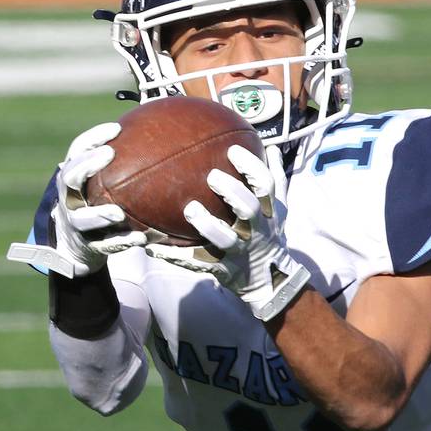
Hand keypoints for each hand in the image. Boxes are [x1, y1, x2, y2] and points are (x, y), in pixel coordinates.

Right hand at [6, 123, 145, 277]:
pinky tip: (141, 238)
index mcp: (72, 180)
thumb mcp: (98, 185)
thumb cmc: (95, 206)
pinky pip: (105, 245)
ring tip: (119, 213)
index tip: (116, 128)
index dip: (92, 138)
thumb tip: (155, 133)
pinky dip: (122, 242)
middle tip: (109, 154)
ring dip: (101, 214)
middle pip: (70, 178)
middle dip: (88, 164)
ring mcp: (76, 224)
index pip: (76, 152)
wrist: (76, 246)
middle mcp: (69, 199)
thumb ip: (118, 166)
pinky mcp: (89, 246)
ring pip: (83, 219)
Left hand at [147, 145, 310, 320]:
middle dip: (232, 192)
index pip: (265, 185)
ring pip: (224, 238)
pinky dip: (174, 256)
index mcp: (268, 213)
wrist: (271, 282)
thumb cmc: (270, 237)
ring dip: (207, 225)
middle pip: (249, 209)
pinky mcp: (222, 269)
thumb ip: (274, 181)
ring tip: (189, 209)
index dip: (251, 167)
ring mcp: (239, 252)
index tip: (233, 150)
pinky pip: (195, 262)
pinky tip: (152, 247)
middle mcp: (255, 231)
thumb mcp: (279, 211)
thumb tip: (269, 149)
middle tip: (212, 176)